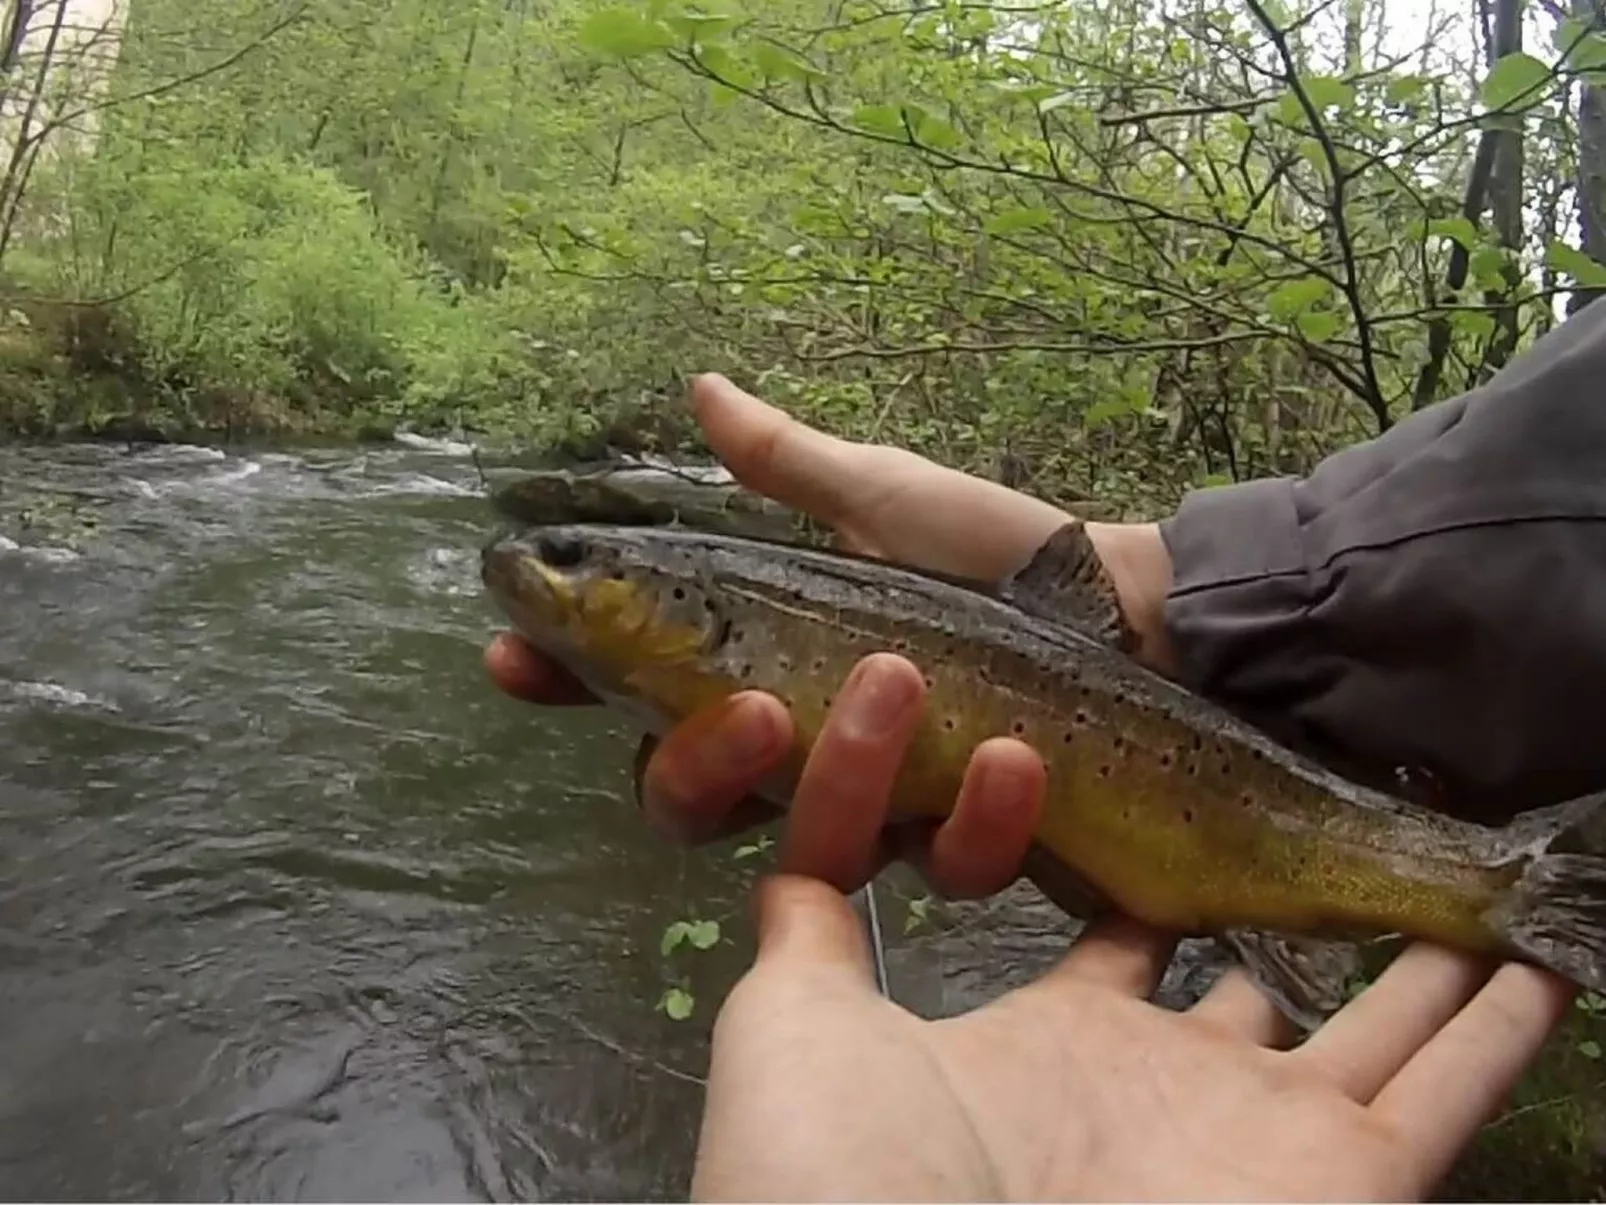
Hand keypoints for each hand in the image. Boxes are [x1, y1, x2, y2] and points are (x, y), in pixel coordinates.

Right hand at [485, 374, 1173, 896]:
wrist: (1136, 617)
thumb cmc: (995, 559)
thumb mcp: (887, 498)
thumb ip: (789, 464)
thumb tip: (701, 388)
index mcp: (760, 670)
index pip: (632, 695)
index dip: (564, 680)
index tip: (514, 653)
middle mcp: (802, 755)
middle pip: (688, 802)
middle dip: (690, 764)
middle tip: (736, 708)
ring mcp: (884, 808)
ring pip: (807, 847)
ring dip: (840, 778)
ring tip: (897, 686)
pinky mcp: (967, 846)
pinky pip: (944, 865)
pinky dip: (975, 816)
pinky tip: (1013, 756)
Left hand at [692, 653, 1578, 1202]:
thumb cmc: (835, 1172)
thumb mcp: (800, 1024)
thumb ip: (808, 926)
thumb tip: (806, 843)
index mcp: (1050, 1050)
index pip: (1119, 943)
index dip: (1146, 875)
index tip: (1174, 792)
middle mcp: (1168, 1094)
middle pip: (1256, 994)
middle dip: (1296, 935)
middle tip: (1346, 849)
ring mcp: (1263, 1139)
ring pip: (1376, 1030)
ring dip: (1423, 968)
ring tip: (1468, 893)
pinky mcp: (1346, 1180)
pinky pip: (1450, 1090)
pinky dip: (1500, 1029)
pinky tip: (1537, 964)